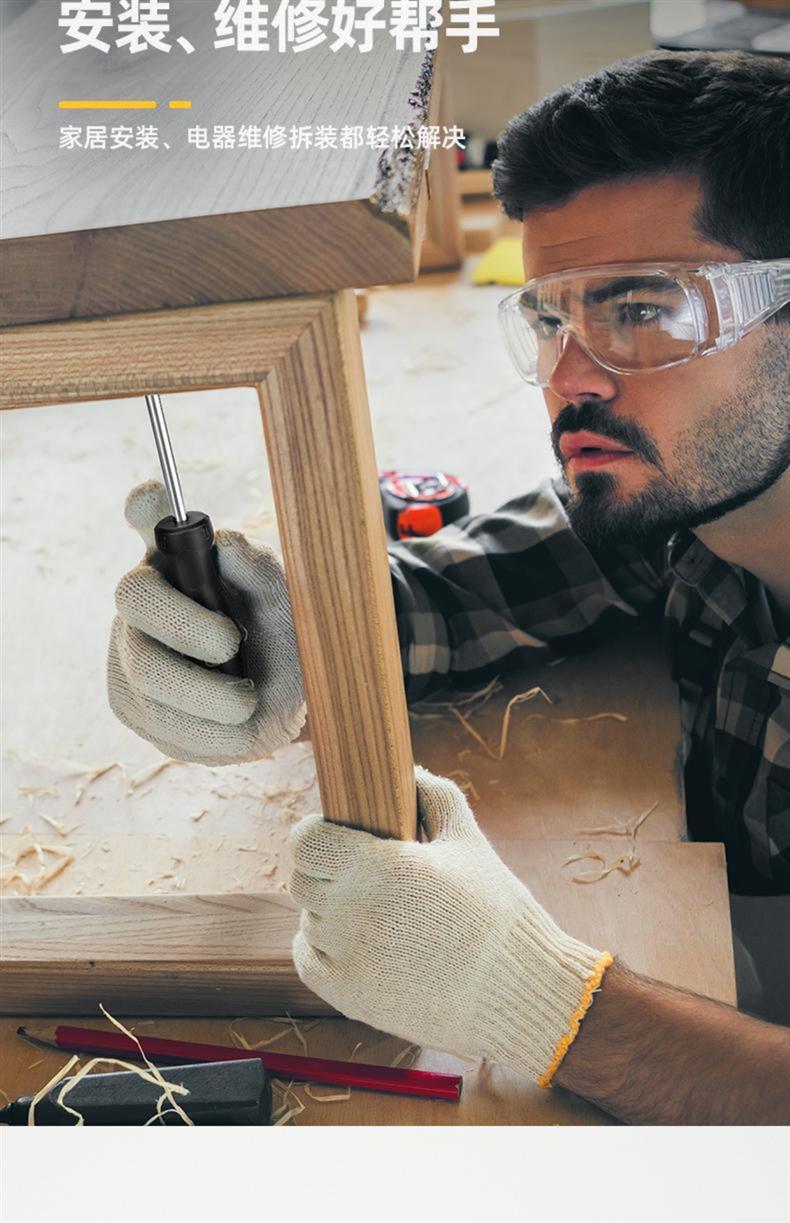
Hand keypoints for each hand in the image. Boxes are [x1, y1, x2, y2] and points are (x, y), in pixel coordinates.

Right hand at [107, 480, 305, 763]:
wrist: (282, 710)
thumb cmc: (282, 642)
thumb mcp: (287, 610)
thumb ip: (263, 578)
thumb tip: (229, 546)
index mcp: (183, 558)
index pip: (152, 516)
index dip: (148, 506)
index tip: (154, 496)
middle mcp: (147, 596)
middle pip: (135, 596)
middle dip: (187, 625)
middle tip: (232, 644)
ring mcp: (129, 649)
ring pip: (147, 671)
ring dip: (208, 693)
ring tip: (246, 700)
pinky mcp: (129, 701)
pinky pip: (155, 720)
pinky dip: (203, 730)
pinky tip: (229, 726)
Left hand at [289, 767, 611, 1084]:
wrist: (515, 990)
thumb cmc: (496, 912)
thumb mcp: (469, 841)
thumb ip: (434, 797)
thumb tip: (409, 772)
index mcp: (379, 864)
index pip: (305, 841)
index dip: (316, 835)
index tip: (336, 838)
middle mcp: (353, 909)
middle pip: (302, 879)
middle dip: (325, 872)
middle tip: (361, 876)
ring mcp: (346, 956)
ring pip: (309, 919)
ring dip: (330, 911)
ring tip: (376, 914)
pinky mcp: (347, 995)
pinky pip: (309, 959)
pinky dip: (323, 948)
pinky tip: (358, 943)